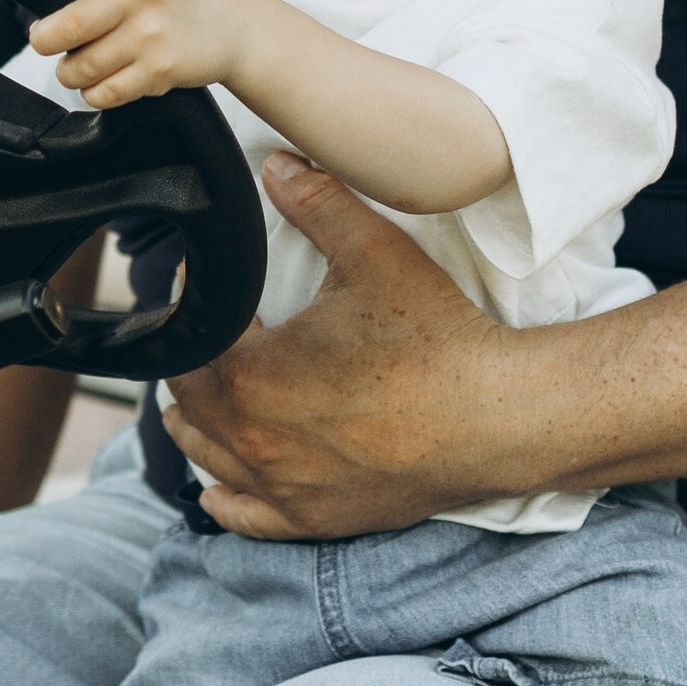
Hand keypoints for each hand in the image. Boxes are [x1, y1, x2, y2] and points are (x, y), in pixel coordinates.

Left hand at [1, 0, 251, 106]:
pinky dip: (94, 93)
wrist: (240, 26)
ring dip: (70, 72)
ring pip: (78, 67)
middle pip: (63, 27)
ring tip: (83, 63)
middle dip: (43, 40)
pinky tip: (106, 81)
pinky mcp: (159, 70)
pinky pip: (102, 93)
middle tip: (46, 41)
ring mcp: (150, 33)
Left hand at [161, 155, 530, 537]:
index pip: (190, 342)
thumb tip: (274, 165)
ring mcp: (282, 488)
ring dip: (199, 426)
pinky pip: (246, 518)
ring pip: (208, 459)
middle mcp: (252, 441)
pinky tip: (218, 488)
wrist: (496, 417)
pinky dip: (225, 500)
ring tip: (201, 400)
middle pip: (189, 402)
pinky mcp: (315, 520)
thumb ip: (317, 203)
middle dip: (194, 365)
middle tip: (216, 337)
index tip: (219, 292)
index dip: (199, 311)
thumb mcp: (374, 252)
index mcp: (249, 377)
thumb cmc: (435, 337)